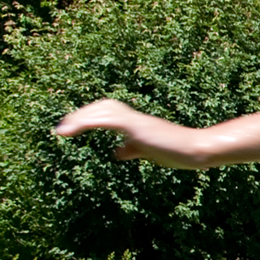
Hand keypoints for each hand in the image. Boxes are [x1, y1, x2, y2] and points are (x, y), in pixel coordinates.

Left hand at [52, 98, 214, 168]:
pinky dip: (88, 122)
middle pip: (103, 107)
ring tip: (63, 131)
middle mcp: (135, 118)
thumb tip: (117, 152)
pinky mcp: (137, 126)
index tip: (72, 128)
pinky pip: (108, 120)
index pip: (108, 112)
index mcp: (136, 123)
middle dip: (81, 115)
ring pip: (103, 111)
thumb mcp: (149, 151)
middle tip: (62, 129)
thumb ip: (133, 149)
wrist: (197, 150)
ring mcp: (136, 121)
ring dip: (80, 118)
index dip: (89, 116)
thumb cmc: (178, 152)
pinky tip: (75, 129)